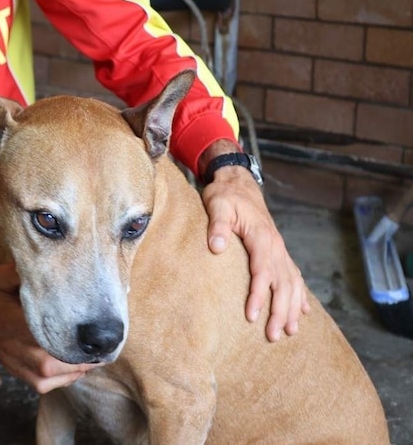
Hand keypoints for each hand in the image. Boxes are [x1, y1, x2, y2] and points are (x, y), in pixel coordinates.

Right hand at [0, 263, 96, 392]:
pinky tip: (77, 365)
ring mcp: (19, 364)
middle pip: (61, 360)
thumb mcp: (3, 275)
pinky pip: (49, 384)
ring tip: (98, 356)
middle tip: (107, 345)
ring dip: (81, 367)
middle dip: (87, 355)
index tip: (98, 332)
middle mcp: (18, 347)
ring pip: (58, 376)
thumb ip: (24, 273)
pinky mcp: (20, 374)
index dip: (79, 337)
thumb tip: (48, 263)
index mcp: (15, 322)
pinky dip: (66, 378)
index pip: (53, 335)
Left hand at [201, 163, 309, 341]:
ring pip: (292, 283)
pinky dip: (300, 295)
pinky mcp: (278, 251)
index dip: (258, 295)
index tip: (251, 316)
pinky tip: (303, 311)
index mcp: (262, 237)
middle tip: (274, 336)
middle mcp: (276, 246)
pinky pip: (294, 276)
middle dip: (280, 311)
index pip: (262, 272)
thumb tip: (216, 247)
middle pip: (282, 283)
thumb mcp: (218, 205)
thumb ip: (218, 225)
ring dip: (293, 308)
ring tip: (291, 331)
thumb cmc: (226, 195)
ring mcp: (280, 249)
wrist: (238, 183)